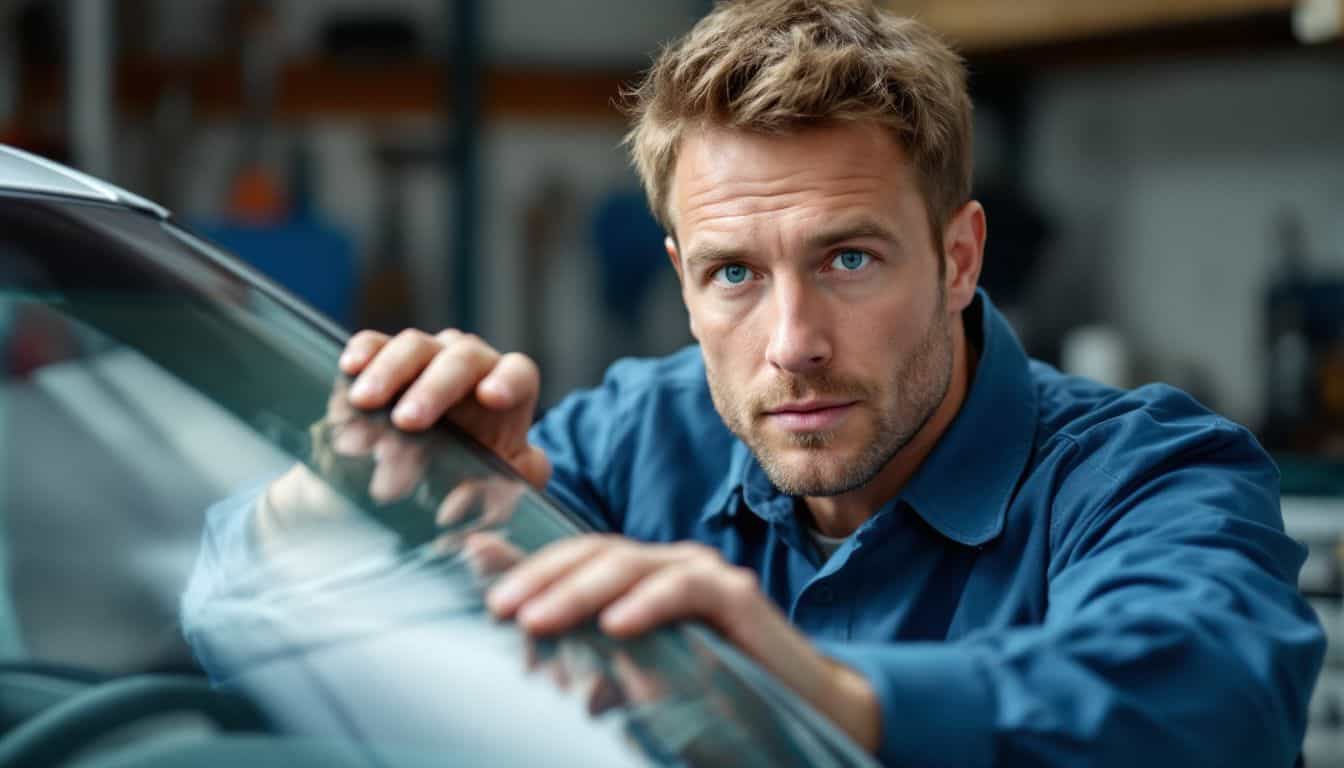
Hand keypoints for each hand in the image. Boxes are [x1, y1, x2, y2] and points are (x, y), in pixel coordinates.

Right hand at [339, 329, 550, 488]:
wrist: (415, 479)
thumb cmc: (468, 477)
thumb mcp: (494, 489)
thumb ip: (503, 493)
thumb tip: (482, 499)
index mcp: (507, 389)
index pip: (517, 373)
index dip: (507, 381)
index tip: (492, 398)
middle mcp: (469, 363)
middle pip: (462, 358)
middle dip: (434, 389)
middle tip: (408, 422)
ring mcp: (427, 355)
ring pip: (414, 346)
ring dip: (390, 373)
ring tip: (367, 403)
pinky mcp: (384, 357)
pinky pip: (375, 343)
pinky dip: (363, 352)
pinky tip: (350, 368)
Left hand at [484, 535, 881, 750]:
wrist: (804, 709)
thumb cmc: (714, 693)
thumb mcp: (636, 672)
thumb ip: (589, 649)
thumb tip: (524, 631)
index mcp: (644, 577)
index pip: (577, 556)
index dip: (528, 564)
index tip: (477, 578)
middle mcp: (671, 565)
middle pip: (596, 552)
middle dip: (541, 577)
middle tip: (500, 609)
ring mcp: (707, 574)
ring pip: (631, 564)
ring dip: (578, 591)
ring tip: (537, 621)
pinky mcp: (739, 595)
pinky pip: (686, 589)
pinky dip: (647, 604)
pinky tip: (615, 625)